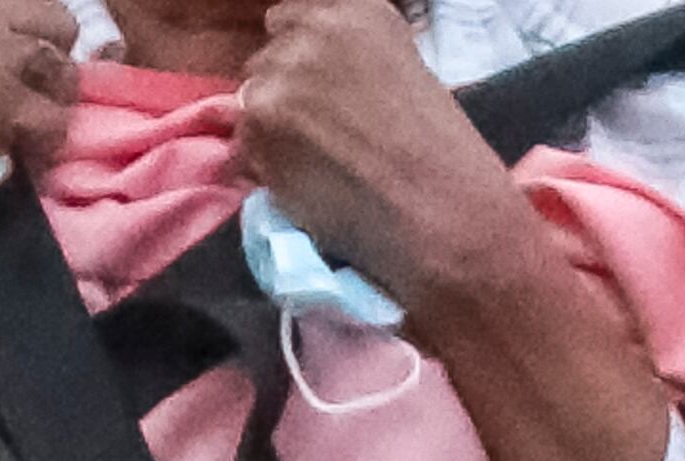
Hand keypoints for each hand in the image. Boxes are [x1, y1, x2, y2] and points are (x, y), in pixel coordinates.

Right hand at [0, 0, 84, 290]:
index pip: (18, 0)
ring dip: (51, 106)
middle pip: (53, 18)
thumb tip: (6, 45)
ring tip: (24, 136)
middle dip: (52, 64)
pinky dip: (43, 148)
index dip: (29, 37)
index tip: (22, 71)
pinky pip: (52, 119)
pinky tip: (16, 162)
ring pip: (61, 67)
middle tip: (32, 103)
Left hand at [234, 0, 524, 307]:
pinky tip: (306, 185)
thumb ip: (351, 62)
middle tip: (325, 139)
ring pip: (250, 102)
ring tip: (318, 166)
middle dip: (286, 95)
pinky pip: (242, 146)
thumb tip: (315, 77)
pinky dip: (264, 168)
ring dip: (272, 132)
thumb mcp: (406, 76)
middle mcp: (313, 33)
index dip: (301, 62)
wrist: (441, 216)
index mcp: (355, 15)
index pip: (289, 21)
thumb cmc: (442, 161)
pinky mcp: (258, 125)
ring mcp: (280, 76)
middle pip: (267, 60)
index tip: (320, 94)